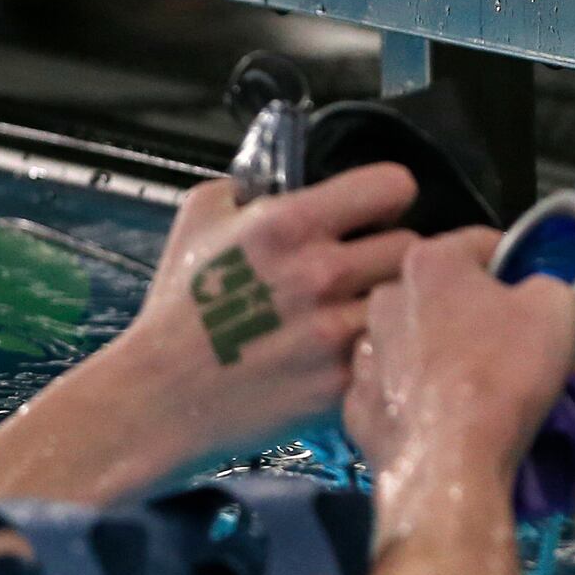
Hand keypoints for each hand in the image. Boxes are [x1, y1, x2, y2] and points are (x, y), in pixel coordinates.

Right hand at [117, 164, 420, 460]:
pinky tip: (349, 353)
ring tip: (360, 313)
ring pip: (409, 302)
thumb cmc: (179, 304)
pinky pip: (391, 351)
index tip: (372, 212)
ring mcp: (336, 333)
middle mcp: (320, 273)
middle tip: (365, 269)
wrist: (162, 394)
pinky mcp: (344, 383)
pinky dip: (379, 351)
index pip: (392, 186)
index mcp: (288, 223)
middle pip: (412, 247)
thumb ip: (252, 188)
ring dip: (389, 304)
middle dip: (389, 254)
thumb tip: (295, 180)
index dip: (385, 196)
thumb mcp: (199, 217)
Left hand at [345, 230, 574, 496]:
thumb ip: (546, 282)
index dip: (514, 263)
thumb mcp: (556, 310)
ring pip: (412, 338)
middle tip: (507, 343)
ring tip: (474, 384)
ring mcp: (364, 350)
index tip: (531, 291)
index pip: (481, 243)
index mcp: (428, 262)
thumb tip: (532, 289)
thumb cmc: (505, 374)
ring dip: (439, 350)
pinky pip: (395, 386)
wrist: (450, 461)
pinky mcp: (356, 400)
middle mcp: (384, 297)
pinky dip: (417, 395)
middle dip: (471, 309)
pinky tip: (442, 415)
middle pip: (440, 292)